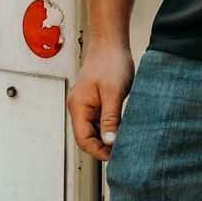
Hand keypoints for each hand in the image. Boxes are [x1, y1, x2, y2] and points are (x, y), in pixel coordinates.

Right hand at [68, 39, 134, 161]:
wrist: (110, 42)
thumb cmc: (111, 63)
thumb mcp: (114, 93)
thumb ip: (110, 118)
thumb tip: (109, 142)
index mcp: (78, 106)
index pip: (83, 139)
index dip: (97, 151)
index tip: (114, 158)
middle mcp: (78, 107)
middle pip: (86, 137)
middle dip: (101, 147)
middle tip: (122, 154)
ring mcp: (85, 104)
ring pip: (92, 130)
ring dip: (105, 138)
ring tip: (123, 144)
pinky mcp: (93, 100)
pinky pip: (98, 120)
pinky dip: (107, 128)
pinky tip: (121, 131)